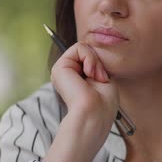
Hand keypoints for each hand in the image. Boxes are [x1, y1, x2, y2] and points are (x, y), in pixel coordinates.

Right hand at [46, 42, 118, 161]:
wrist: (95, 114)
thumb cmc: (104, 103)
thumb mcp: (103, 77)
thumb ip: (95, 62)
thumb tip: (89, 48)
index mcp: (76, 79)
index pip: (90, 57)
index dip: (100, 64)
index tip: (104, 80)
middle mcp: (67, 75)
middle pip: (87, 51)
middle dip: (98, 62)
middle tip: (100, 79)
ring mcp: (61, 71)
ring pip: (83, 48)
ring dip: (94, 61)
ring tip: (94, 78)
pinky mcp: (58, 68)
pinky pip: (79, 47)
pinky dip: (90, 58)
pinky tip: (89, 74)